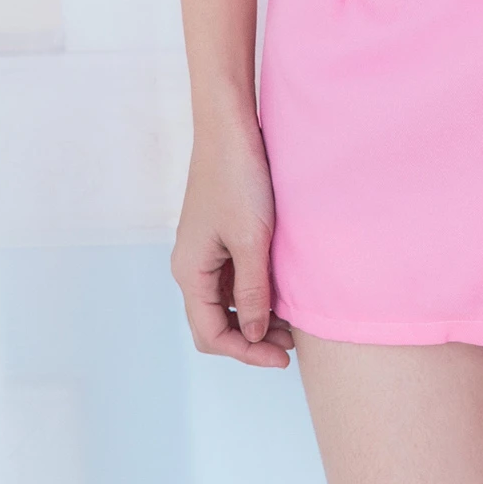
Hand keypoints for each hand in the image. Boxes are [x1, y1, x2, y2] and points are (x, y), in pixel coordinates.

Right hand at [172, 117, 295, 366]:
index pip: (211, 334)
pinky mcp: (216, 235)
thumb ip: (253, 292)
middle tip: (291, 343)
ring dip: (254, 316)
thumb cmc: (238, 178)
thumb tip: (253, 335)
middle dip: (250, 339)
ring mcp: (203, 250)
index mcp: (191, 271)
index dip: (246, 353)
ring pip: (225, 302)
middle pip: (215, 323)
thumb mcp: (251, 240)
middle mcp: (191, 265)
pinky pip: (231, 278)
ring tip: (291, 320)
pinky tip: (280, 290)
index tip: (283, 357)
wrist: (229, 126)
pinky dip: (253, 292)